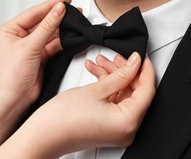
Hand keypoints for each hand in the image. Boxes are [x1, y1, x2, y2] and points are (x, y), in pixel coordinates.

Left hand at [0, 0, 70, 108]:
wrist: (12, 99)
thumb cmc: (9, 75)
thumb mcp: (29, 46)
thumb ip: (46, 27)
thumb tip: (58, 10)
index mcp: (10, 30)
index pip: (34, 12)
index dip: (50, 5)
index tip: (65, 0)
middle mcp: (19, 37)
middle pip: (43, 22)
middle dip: (58, 16)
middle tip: (73, 9)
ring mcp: (30, 48)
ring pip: (49, 33)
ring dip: (62, 29)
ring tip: (75, 22)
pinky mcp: (39, 58)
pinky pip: (53, 45)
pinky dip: (62, 41)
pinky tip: (70, 36)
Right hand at [0, 52, 155, 157]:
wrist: (43, 135)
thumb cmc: (62, 120)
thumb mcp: (96, 90)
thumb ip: (120, 75)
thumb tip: (135, 63)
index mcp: (128, 122)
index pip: (147, 90)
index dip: (144, 69)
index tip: (140, 55)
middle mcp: (126, 129)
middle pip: (135, 92)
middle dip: (125, 71)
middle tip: (117, 57)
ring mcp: (116, 129)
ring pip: (123, 95)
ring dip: (113, 77)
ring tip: (101, 62)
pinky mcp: (107, 127)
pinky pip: (114, 102)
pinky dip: (107, 87)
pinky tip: (96, 73)